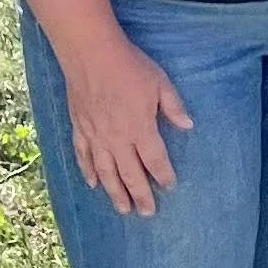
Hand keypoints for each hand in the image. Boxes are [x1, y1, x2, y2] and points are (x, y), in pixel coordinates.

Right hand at [59, 28, 193, 216]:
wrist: (90, 54)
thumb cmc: (129, 66)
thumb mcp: (160, 83)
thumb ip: (173, 107)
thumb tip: (188, 126)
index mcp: (141, 129)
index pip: (155, 160)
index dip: (163, 176)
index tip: (170, 187)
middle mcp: (118, 139)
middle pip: (131, 174)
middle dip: (140, 195)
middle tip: (147, 213)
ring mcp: (96, 136)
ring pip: (106, 173)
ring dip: (115, 193)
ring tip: (123, 209)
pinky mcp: (79, 129)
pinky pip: (83, 157)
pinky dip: (88, 172)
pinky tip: (93, 184)